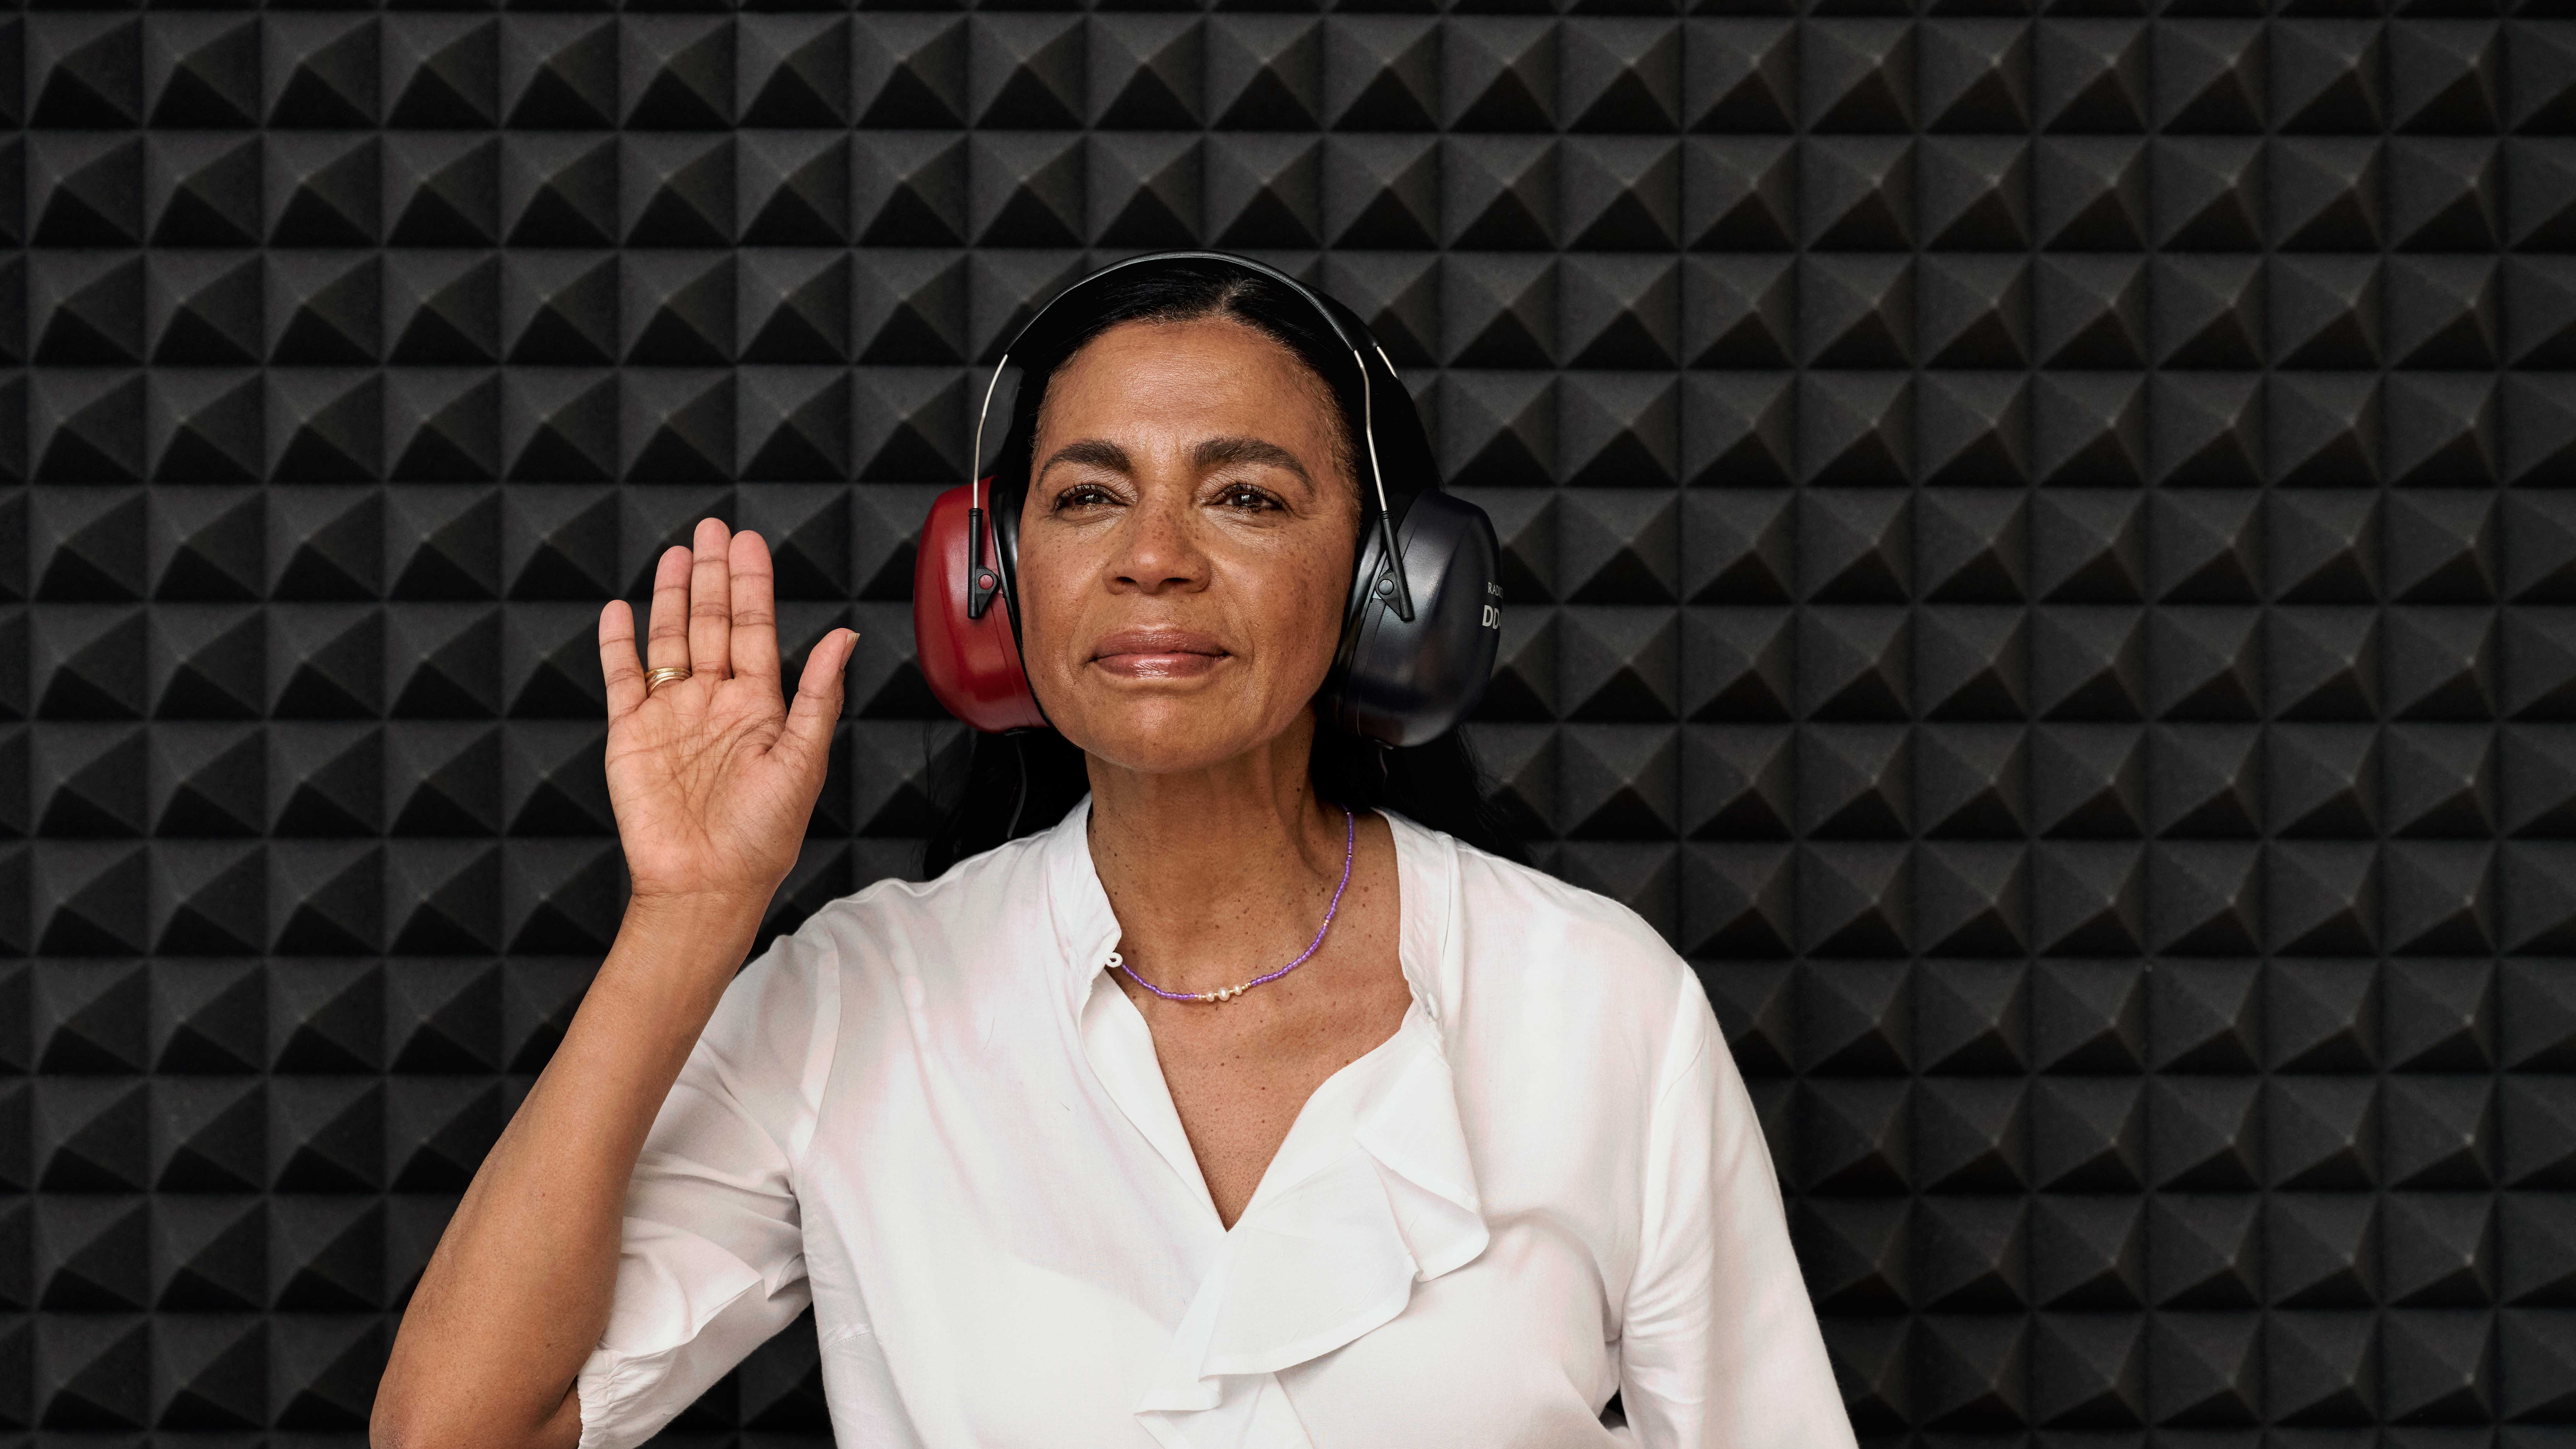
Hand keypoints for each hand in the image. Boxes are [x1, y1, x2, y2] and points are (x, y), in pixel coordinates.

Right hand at [597, 518, 859, 910]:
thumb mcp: (802, 760)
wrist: (706, 883)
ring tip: (677, 555)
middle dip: (713, 576)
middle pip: (712, 624)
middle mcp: (715, 703)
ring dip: (673, 597)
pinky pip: (623, 678)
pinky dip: (619, 644)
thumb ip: (819, 694)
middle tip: (713, 529)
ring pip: (670, 639)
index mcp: (759, 708)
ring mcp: (671, 715)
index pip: (755, 630)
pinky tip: (620, 610)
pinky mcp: (631, 733)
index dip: (752, 586)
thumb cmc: (761, 836)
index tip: (748, 544)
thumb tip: (843, 636)